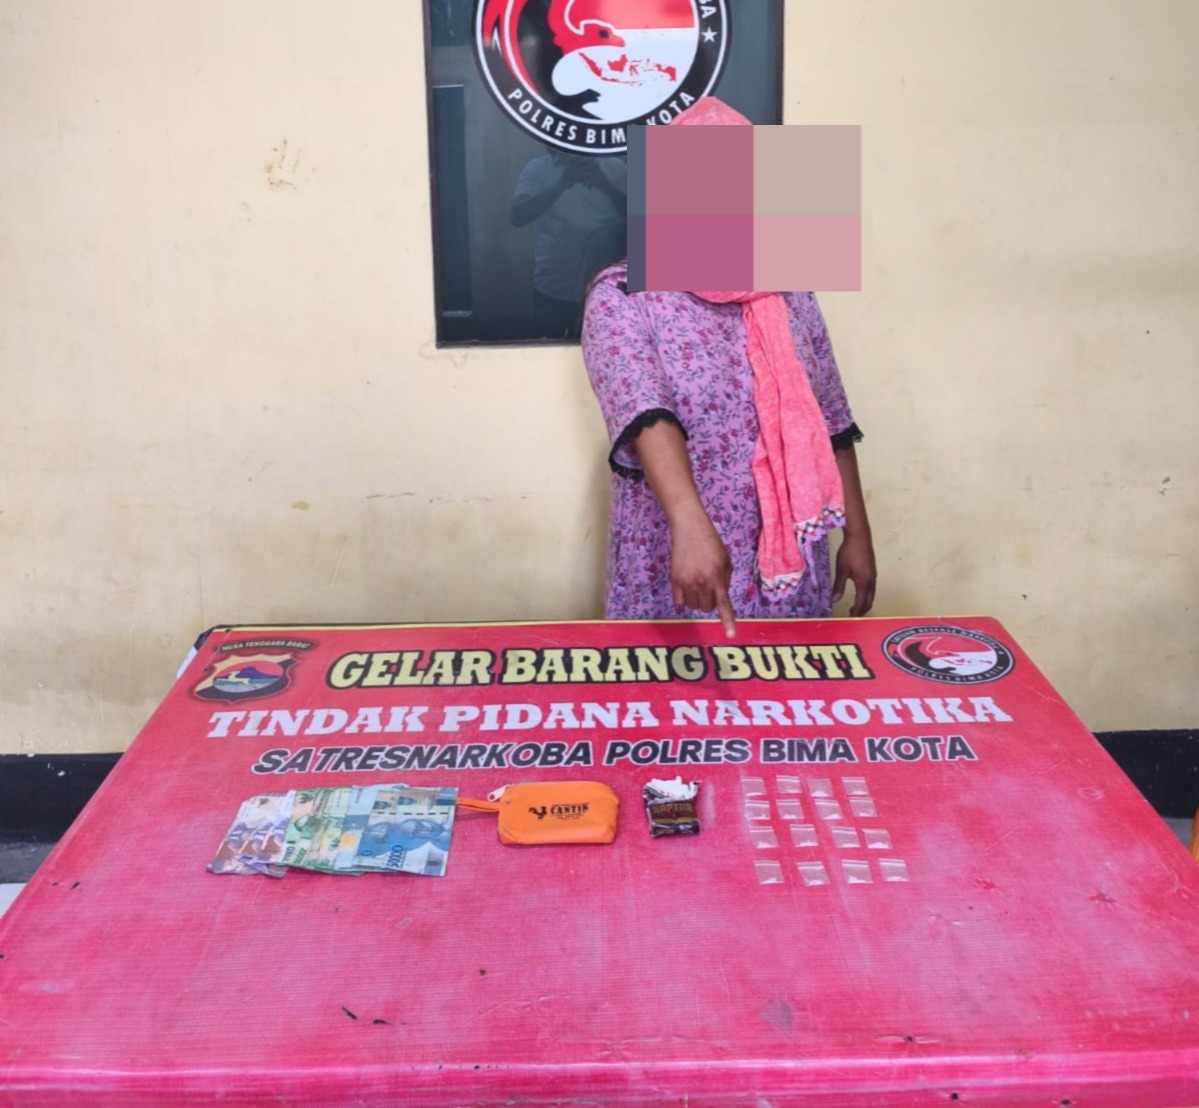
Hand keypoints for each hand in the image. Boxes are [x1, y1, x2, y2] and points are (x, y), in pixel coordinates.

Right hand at [670, 513, 736, 638]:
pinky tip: (685, 587)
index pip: (724, 604)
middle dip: (709, 601)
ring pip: (693, 606)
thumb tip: (720, 597)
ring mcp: (687, 582)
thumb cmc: (710, 543)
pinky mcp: (674, 580)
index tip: (730, 635)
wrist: (689, 529)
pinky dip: (682, 599)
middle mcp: (702, 582)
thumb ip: (725, 581)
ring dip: (696, 599)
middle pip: (706, 608)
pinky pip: (679, 602)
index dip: (728, 621)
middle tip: (707, 586)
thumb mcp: (726, 560)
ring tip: (696, 583)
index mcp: (718, 578)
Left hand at [832, 531, 876, 616]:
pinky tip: (859, 594)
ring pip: (871, 595)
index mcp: (864, 583)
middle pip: (869, 601)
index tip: (850, 620)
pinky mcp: (872, 570)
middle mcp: (871, 581)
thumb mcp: (841, 570)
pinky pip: (871, 588)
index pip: (861, 603)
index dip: (856, 613)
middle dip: (861, 610)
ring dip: (864, 603)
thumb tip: (835, 600)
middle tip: (852, 616)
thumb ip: (839, 586)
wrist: (860, 536)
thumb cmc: (850, 552)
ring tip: (854, 608)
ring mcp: (873, 575)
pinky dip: (866, 595)